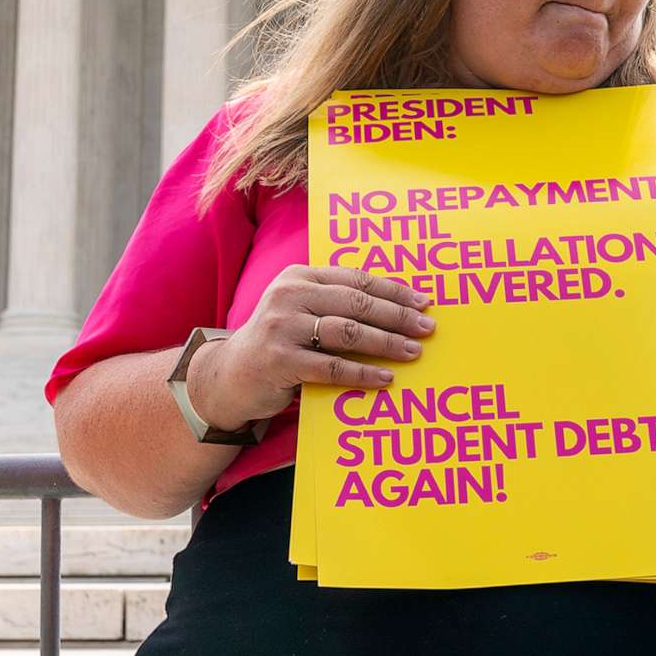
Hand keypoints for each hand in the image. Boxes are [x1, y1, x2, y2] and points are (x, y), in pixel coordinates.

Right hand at [185, 266, 434, 432]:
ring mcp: (282, 327)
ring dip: (386, 343)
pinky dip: (363, 373)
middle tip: (426, 328)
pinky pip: (332, 367)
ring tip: (413, 352)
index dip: (392, 290)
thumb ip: (334, 303)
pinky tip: (385, 378)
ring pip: (348, 332)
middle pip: (356, 303)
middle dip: (396, 316)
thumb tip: (396, 308)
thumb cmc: (277, 342)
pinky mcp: (280, 360)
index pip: (355, 279)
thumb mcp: (299, 310)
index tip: (423, 302)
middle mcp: (289, 295)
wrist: (228, 376)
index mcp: (299, 277)